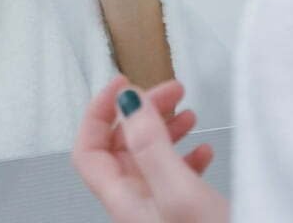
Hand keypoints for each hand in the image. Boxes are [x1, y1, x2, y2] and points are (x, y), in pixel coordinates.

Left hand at [73, 76, 226, 222]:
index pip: (88, 149)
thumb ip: (151, 145)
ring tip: (190, 114)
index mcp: (122, 198)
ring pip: (149, 157)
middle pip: (122, 146)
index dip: (99, 111)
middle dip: (144, 112)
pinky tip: (204, 150)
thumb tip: (128, 100)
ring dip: (165, 129)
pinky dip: (186, 156)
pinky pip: (173, 176)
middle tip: (172, 91)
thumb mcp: (179, 190)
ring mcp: (156, 208)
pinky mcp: (181, 213)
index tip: (123, 84)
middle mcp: (133, 203)